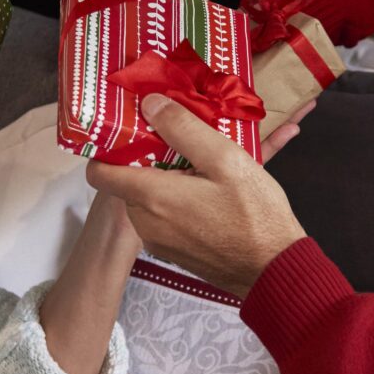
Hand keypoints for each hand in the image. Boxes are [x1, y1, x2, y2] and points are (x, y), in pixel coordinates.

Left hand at [86, 97, 308, 296]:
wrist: (274, 270)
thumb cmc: (254, 215)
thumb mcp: (224, 158)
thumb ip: (182, 128)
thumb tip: (149, 104)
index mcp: (151, 196)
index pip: (99, 171)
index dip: (112, 147)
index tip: (135, 131)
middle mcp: (146, 221)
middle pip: (131, 180)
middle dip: (154, 161)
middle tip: (190, 148)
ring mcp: (159, 240)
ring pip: (151, 199)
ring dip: (172, 182)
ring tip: (210, 172)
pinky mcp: (174, 252)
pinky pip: (167, 218)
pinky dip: (181, 203)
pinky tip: (213, 196)